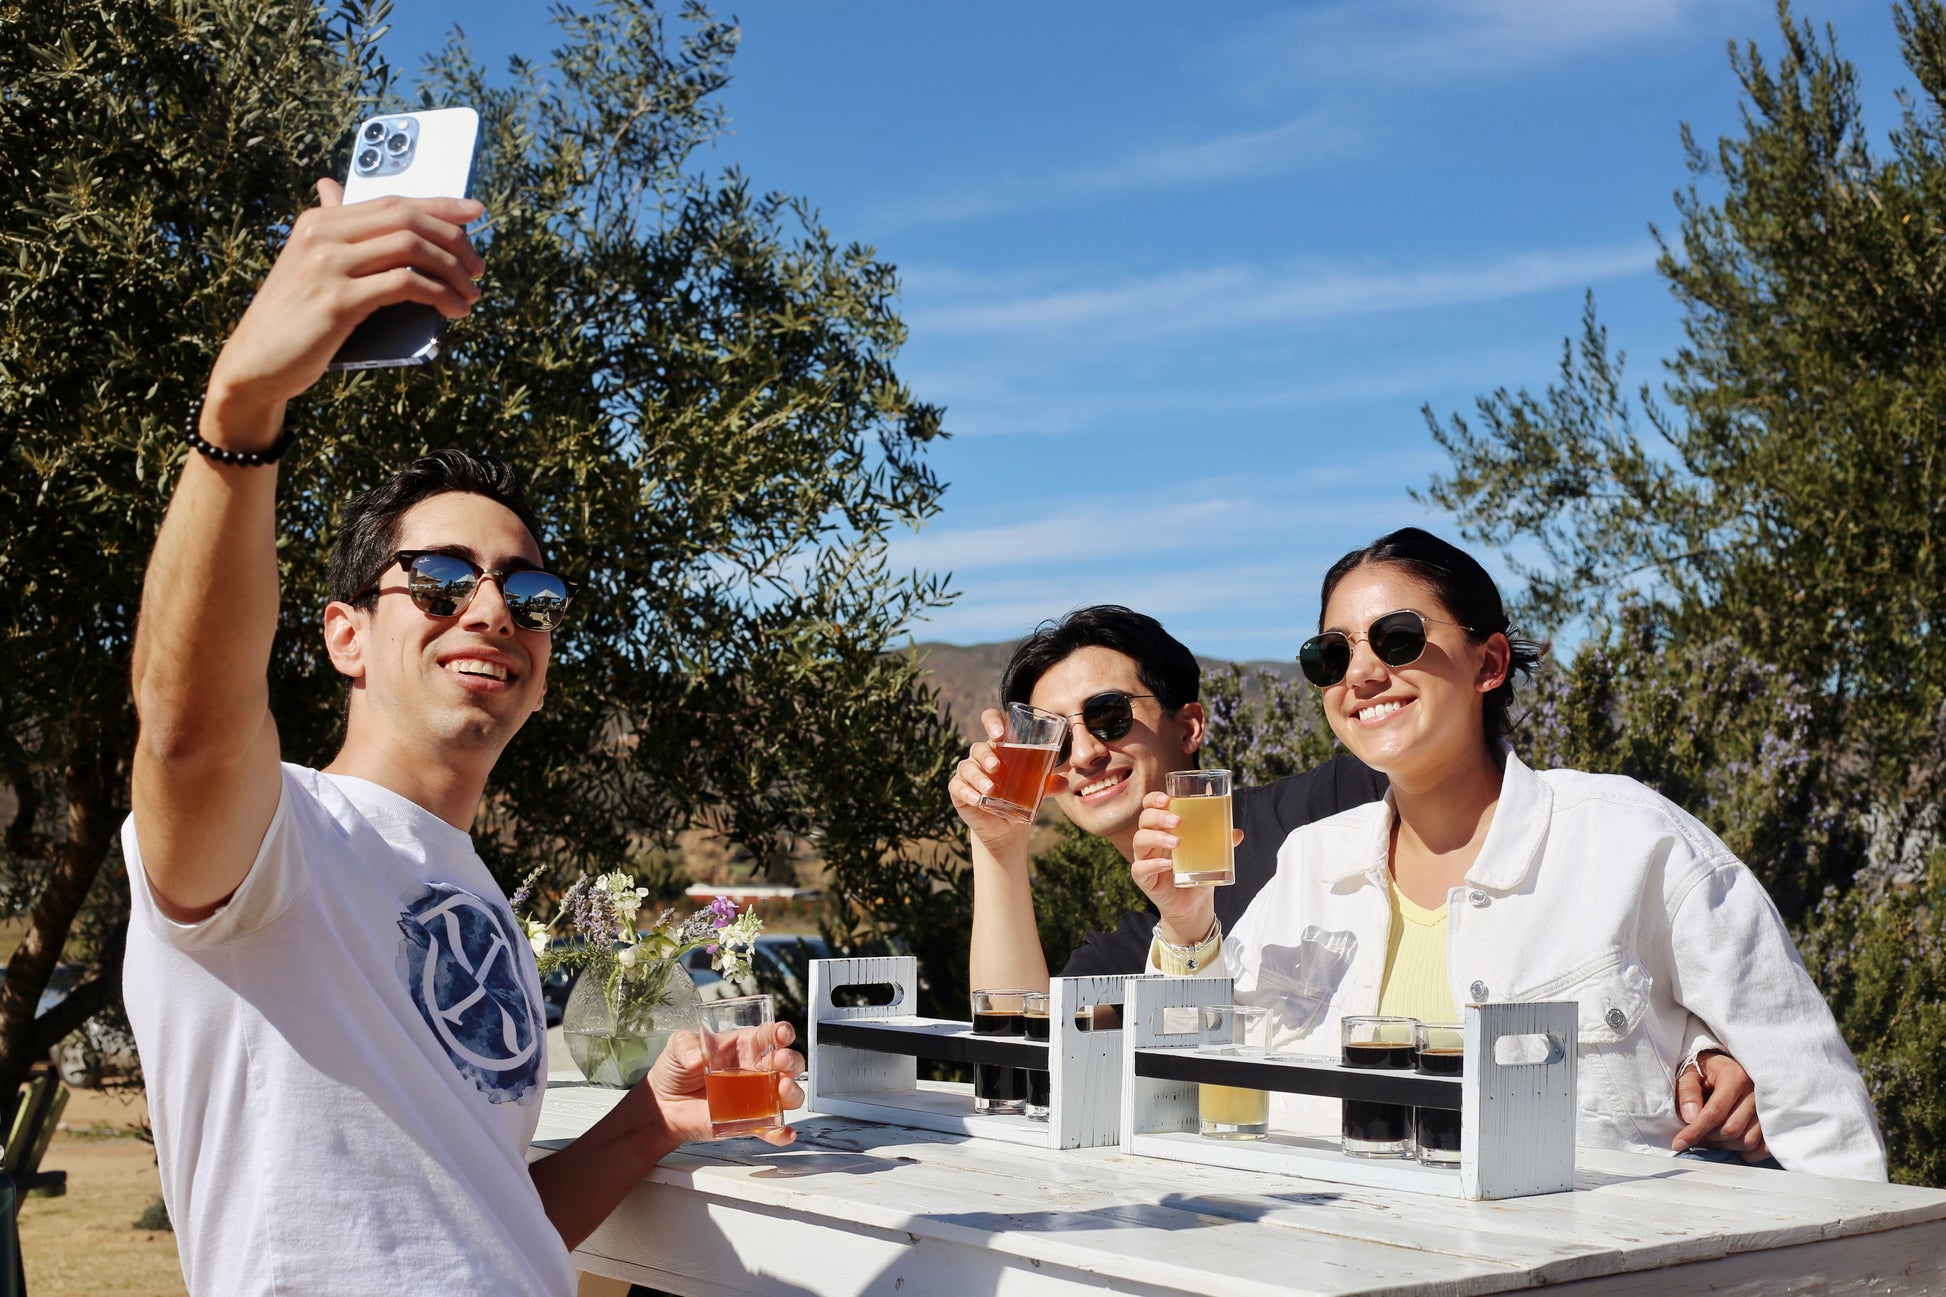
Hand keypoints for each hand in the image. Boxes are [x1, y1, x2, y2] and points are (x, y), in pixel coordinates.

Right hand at [203, 179, 486, 437]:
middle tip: (478, 268)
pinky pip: (404, 284)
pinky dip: (439, 294)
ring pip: (411, 248)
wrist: (255, 363)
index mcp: (320, 221)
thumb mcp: (310, 266)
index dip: (440, 205)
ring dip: (452, 271)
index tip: (476, 212)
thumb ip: (332, 232)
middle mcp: (322, 234)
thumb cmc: (295, 319)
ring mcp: (328, 265)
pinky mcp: (338, 300)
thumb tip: (333, 189)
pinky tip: (453, 309)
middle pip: (407, 220)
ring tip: (471, 294)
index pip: (393, 202)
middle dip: (454, 241)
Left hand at [643, 1022, 802, 1146]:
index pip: (770, 1036)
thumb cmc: (675, 1070)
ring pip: (786, 1095)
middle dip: (792, 1061)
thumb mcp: (677, 1046)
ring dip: (792, 1093)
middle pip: (787, 1064)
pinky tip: (784, 1133)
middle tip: (781, 1061)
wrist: (662, 1105)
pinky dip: (781, 1133)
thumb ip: (685, 1045)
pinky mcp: (747, 1122)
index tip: (782, 1033)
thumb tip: (696, 1058)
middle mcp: (755, 1071)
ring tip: (782, 1090)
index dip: (782, 1032)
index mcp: (744, 1047)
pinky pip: (770, 1129)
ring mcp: (755, 1098)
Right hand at [947, 708, 1055, 851]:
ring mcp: (969, 772)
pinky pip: (957, 786)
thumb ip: (1049, 783)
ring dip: (978, 776)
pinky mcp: (959, 790)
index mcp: (1000, 746)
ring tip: (990, 789)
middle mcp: (981, 756)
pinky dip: (967, 791)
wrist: (1006, 824)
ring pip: (967, 766)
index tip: (999, 733)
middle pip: (978, 747)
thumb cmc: (1020, 795)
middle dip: (986, 756)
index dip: (992, 721)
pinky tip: (977, 799)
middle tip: (996, 766)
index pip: (991, 722)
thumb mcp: (1036, 788)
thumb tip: (1065, 783)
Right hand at [1130, 790, 1237, 946]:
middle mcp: (1150, 841)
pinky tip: (1168, 865)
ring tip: (1177, 842)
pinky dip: (1152, 865)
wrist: (1193, 905)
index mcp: (1162, 829)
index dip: (1154, 799)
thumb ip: (1221, 842)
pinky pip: (1140, 868)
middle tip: (1178, 821)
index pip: (1150, 807)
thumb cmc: (1198, 872)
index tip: (1167, 798)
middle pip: (1144, 820)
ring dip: (1157, 837)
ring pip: (1139, 840)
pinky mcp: (1143, 879)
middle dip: (1159, 816)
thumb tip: (1237, 833)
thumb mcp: (1211, 855)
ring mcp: (1144, 859)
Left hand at [1671, 1049, 1767, 1159]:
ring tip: (1712, 1136)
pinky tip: (1732, 1145)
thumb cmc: (1707, 1070)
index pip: (1715, 1112)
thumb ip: (1687, 1092)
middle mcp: (1756, 1093)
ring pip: (1747, 1141)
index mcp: (1735, 1077)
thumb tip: (1690, 1118)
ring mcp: (1769, 1108)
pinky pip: (1764, 1147)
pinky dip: (1747, 1153)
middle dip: (1709, 1138)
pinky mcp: (1775, 1121)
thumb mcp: (1690, 1073)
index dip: (1695, 1131)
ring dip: (1726, 1146)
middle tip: (1696, 1134)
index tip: (1678, 1143)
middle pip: (1731, 1130)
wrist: (1731, 1064)